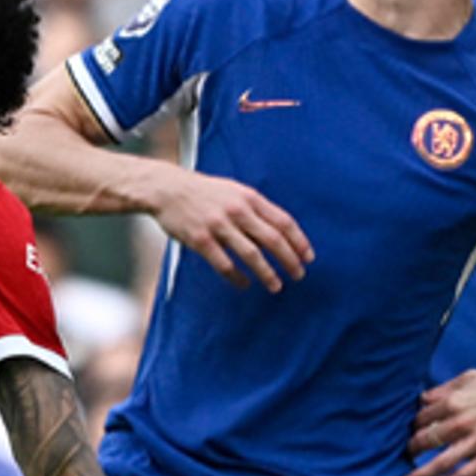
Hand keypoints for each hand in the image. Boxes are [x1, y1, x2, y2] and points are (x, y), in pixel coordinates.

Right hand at [143, 172, 310, 290]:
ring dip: (267, 273)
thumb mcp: (234, 191)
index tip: (308, 257)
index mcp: (248, 197)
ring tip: (276, 286)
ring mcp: (218, 226)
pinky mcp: (200, 240)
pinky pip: (225, 265)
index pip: (283, 221)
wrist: (167, 189)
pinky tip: (245, 284)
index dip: (299, 241)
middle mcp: (236, 210)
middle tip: (299, 275)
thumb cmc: (203, 192)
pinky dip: (238, 278)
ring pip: (251, 255)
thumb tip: (279, 233)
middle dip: (289, 260)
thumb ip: (255, 209)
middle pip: (272, 240)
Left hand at [404, 369, 475, 475]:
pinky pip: (466, 475)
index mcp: (455, 401)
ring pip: (442, 463)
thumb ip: (444, 390)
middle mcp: (463, 423)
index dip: (412, 426)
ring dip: (421, 475)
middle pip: (426, 441)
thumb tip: (421, 400)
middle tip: (405, 454)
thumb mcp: (470, 378)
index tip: (410, 431)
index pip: (421, 418)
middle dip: (411, 449)